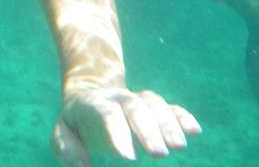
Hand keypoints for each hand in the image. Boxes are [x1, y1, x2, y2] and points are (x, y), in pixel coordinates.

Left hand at [52, 88, 200, 166]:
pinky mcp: (153, 108)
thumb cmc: (77, 125)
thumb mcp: (62, 134)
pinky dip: (183, 116)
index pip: (107, 114)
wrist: (89, 99)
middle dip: (148, 129)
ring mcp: (137, 100)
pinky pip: (170, 107)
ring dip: (169, 123)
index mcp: (93, 104)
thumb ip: (67, 149)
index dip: (118, 134)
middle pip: (135, 106)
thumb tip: (84, 166)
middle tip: (159, 154)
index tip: (129, 159)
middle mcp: (118, 98)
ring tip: (180, 147)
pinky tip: (195, 131)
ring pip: (154, 103)